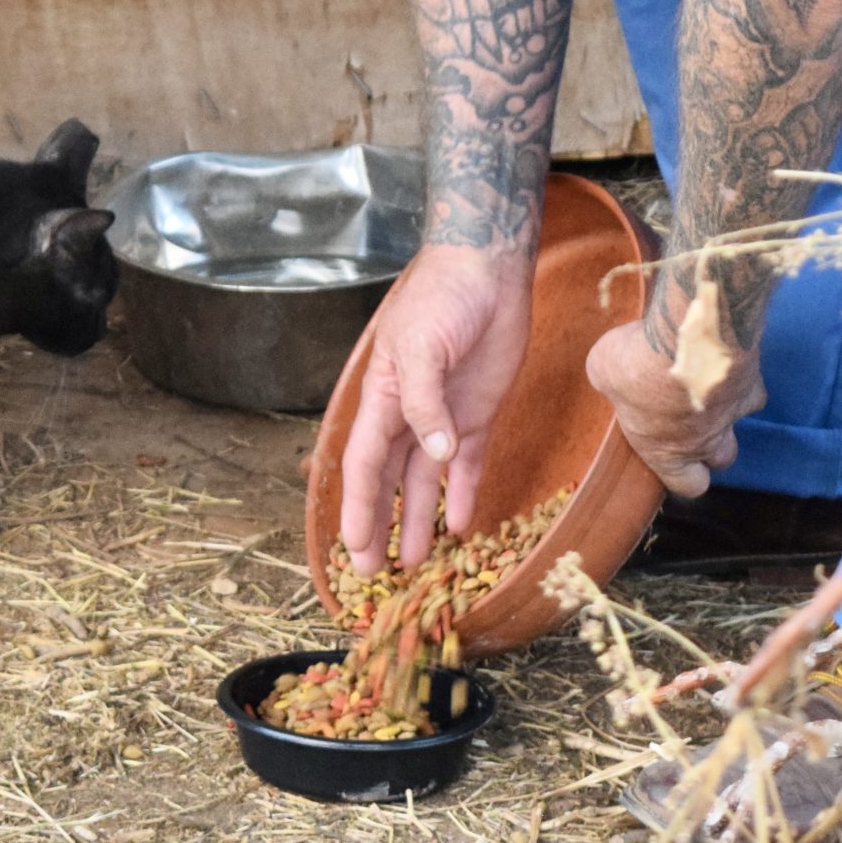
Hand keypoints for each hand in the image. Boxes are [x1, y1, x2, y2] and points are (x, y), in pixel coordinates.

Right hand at [338, 244, 532, 574]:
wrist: (488, 268)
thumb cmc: (442, 295)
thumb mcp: (422, 345)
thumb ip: (425, 402)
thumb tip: (433, 455)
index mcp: (382, 396)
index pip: (364, 464)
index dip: (358, 508)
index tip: (354, 549)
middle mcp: (409, 414)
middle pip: (388, 481)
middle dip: (381, 526)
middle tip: (377, 575)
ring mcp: (444, 417)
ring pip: (425, 481)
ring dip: (419, 521)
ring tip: (417, 564)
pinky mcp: (479, 414)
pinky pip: (468, 465)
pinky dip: (463, 494)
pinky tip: (461, 525)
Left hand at [585, 310, 766, 498]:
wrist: (690, 336)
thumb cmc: (640, 364)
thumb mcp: (603, 371)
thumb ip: (609, 384)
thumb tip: (608, 376)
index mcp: (667, 451)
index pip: (688, 486)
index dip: (685, 475)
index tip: (674, 458)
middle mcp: (706, 440)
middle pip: (721, 458)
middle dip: (710, 444)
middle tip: (690, 419)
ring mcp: (733, 413)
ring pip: (738, 423)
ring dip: (725, 410)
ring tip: (706, 385)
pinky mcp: (751, 382)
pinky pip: (750, 387)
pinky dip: (739, 378)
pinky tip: (722, 361)